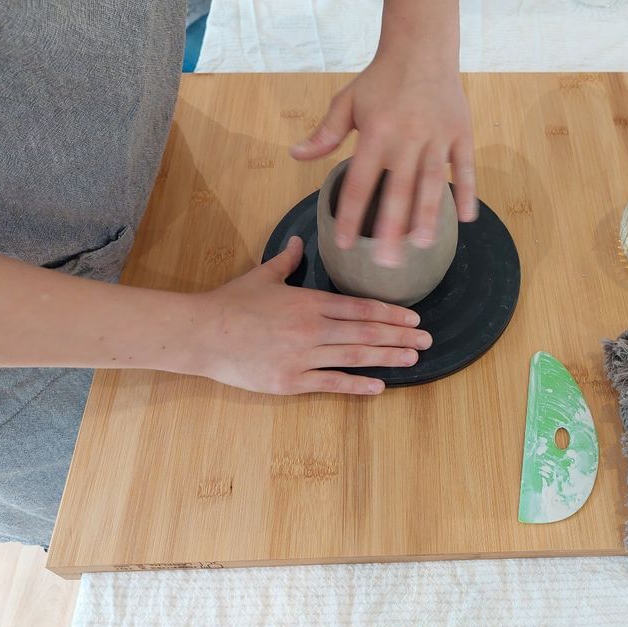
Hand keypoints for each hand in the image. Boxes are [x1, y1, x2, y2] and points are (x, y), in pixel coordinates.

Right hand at [190, 237, 430, 394]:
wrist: (201, 333)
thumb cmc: (230, 304)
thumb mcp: (262, 276)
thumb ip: (286, 260)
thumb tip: (298, 241)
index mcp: (308, 301)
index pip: (360, 307)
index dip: (391, 313)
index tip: (413, 319)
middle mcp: (311, 327)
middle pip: (365, 331)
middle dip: (400, 336)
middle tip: (427, 340)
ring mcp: (302, 356)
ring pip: (354, 355)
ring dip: (388, 357)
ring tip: (413, 358)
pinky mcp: (290, 381)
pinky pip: (330, 383)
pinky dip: (357, 385)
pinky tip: (380, 386)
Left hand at [290, 54, 476, 266]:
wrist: (422, 47)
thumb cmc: (381, 79)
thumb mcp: (347, 102)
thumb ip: (325, 133)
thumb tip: (295, 155)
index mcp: (376, 133)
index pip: (360, 182)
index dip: (352, 215)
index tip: (347, 243)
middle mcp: (407, 139)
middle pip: (398, 191)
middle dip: (391, 229)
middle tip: (387, 263)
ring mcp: (437, 137)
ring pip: (433, 184)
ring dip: (428, 216)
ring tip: (422, 245)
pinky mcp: (461, 134)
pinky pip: (465, 167)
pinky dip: (468, 191)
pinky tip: (466, 218)